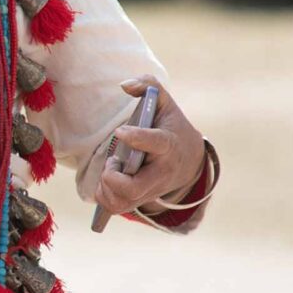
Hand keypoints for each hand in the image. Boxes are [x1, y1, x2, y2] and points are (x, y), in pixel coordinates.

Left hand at [87, 79, 207, 219]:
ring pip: (123, 201)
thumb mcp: (165, 102)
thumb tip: (124, 84)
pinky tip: (108, 180)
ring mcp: (152, 189)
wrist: (189, 160)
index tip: (121, 131)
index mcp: (168, 144)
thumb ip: (148, 86)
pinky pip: (117, 207)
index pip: (156, 143)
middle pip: (135, 187)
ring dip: (107, 187)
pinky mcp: (141, 199)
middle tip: (114, 162)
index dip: (138, 138)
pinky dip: (104, 196)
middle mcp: (161, 171)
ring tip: (112, 170)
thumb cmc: (170, 126)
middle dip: (114, 177)